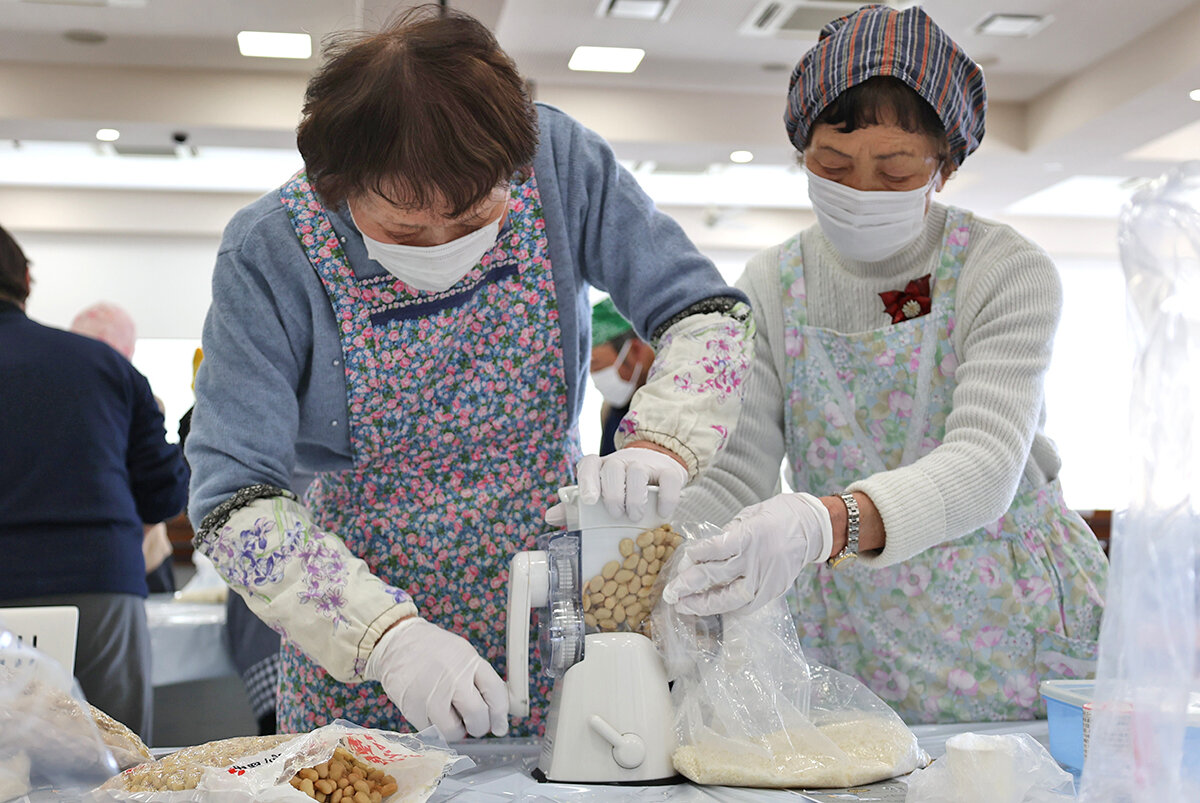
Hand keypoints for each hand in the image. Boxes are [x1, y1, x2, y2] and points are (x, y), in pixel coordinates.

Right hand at [365, 617, 507, 739]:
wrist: (396, 642)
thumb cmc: (433, 650)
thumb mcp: (463, 654)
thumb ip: (479, 679)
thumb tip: (496, 710)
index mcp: (470, 662)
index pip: (495, 693)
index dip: (500, 714)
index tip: (500, 726)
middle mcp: (453, 678)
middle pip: (478, 716)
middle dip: (479, 726)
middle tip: (474, 725)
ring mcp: (432, 695)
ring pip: (454, 731)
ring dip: (457, 731)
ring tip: (452, 719)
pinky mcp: (413, 709)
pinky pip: (432, 732)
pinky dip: (435, 729)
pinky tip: (433, 715)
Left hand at [545, 447, 687, 525]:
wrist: (658, 469)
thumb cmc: (621, 488)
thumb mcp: (599, 495)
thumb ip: (575, 506)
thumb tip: (549, 517)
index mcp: (601, 466)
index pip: (589, 463)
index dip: (587, 480)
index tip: (589, 500)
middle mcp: (622, 461)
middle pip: (613, 468)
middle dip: (613, 494)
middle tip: (616, 515)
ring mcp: (646, 464)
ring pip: (638, 472)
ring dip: (635, 497)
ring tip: (635, 516)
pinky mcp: (669, 471)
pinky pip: (668, 480)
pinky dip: (666, 497)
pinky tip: (662, 512)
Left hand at [661, 492, 832, 615]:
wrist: (812, 527)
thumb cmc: (778, 515)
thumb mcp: (749, 514)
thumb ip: (728, 533)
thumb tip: (705, 552)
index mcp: (748, 535)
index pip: (714, 549)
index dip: (695, 555)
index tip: (684, 559)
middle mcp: (754, 560)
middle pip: (714, 576)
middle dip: (687, 585)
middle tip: (671, 592)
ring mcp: (764, 578)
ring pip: (728, 598)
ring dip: (703, 604)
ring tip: (685, 606)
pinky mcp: (772, 591)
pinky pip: (746, 606)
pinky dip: (728, 608)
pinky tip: (713, 607)